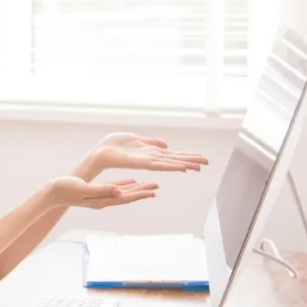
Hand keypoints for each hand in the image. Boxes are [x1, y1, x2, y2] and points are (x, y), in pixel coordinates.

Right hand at [50, 176, 158, 209]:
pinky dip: (125, 184)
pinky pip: (115, 188)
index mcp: (102, 200)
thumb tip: (119, 192)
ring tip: (149, 185)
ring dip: (136, 188)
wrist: (53, 192)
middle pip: (127, 196)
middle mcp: (103, 200)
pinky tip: (132, 181)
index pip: (125, 198)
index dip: (140, 194)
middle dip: (142, 191)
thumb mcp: (84, 188)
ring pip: (123, 192)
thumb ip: (102, 190)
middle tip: (156, 186)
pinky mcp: (96, 191)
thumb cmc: (65, 189)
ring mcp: (100, 197)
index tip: (153, 191)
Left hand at [91, 133, 208, 172]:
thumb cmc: (112, 146)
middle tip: (208, 163)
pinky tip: (183, 167)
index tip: (201, 158)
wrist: (99, 152)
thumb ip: (150, 142)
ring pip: (170, 162)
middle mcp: (151, 158)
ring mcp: (147, 161)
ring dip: (185, 163)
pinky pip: (160, 164)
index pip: (172, 155)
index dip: (187, 156)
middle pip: (175, 159)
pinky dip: (172, 166)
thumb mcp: (134, 139)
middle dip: (191, 160)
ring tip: (200, 166)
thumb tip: (167, 144)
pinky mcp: (141, 163)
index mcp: (150, 152)